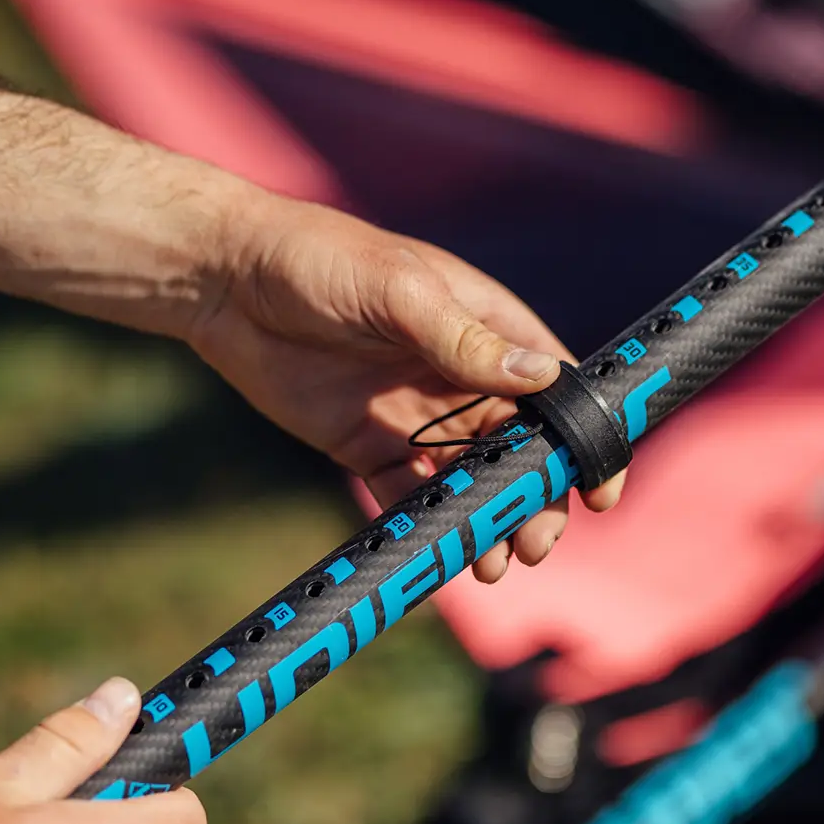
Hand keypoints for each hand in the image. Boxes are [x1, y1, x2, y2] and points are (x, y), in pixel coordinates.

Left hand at [188, 199, 625, 583]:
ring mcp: (418, 414)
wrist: (225, 282)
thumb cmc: (320, 260)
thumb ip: (464, 340)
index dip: (583, 439)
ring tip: (493, 563)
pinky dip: (428, 527)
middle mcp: (461, 374)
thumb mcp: (398, 293)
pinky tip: (437, 554)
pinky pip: (410, 496)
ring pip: (472, 481)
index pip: (555, 388)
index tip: (598, 492)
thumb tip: (543, 376)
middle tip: (535, 545)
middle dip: (536, 498)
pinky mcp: (369, 445)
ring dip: (489, 521)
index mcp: (485, 326)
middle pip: (522, 448)